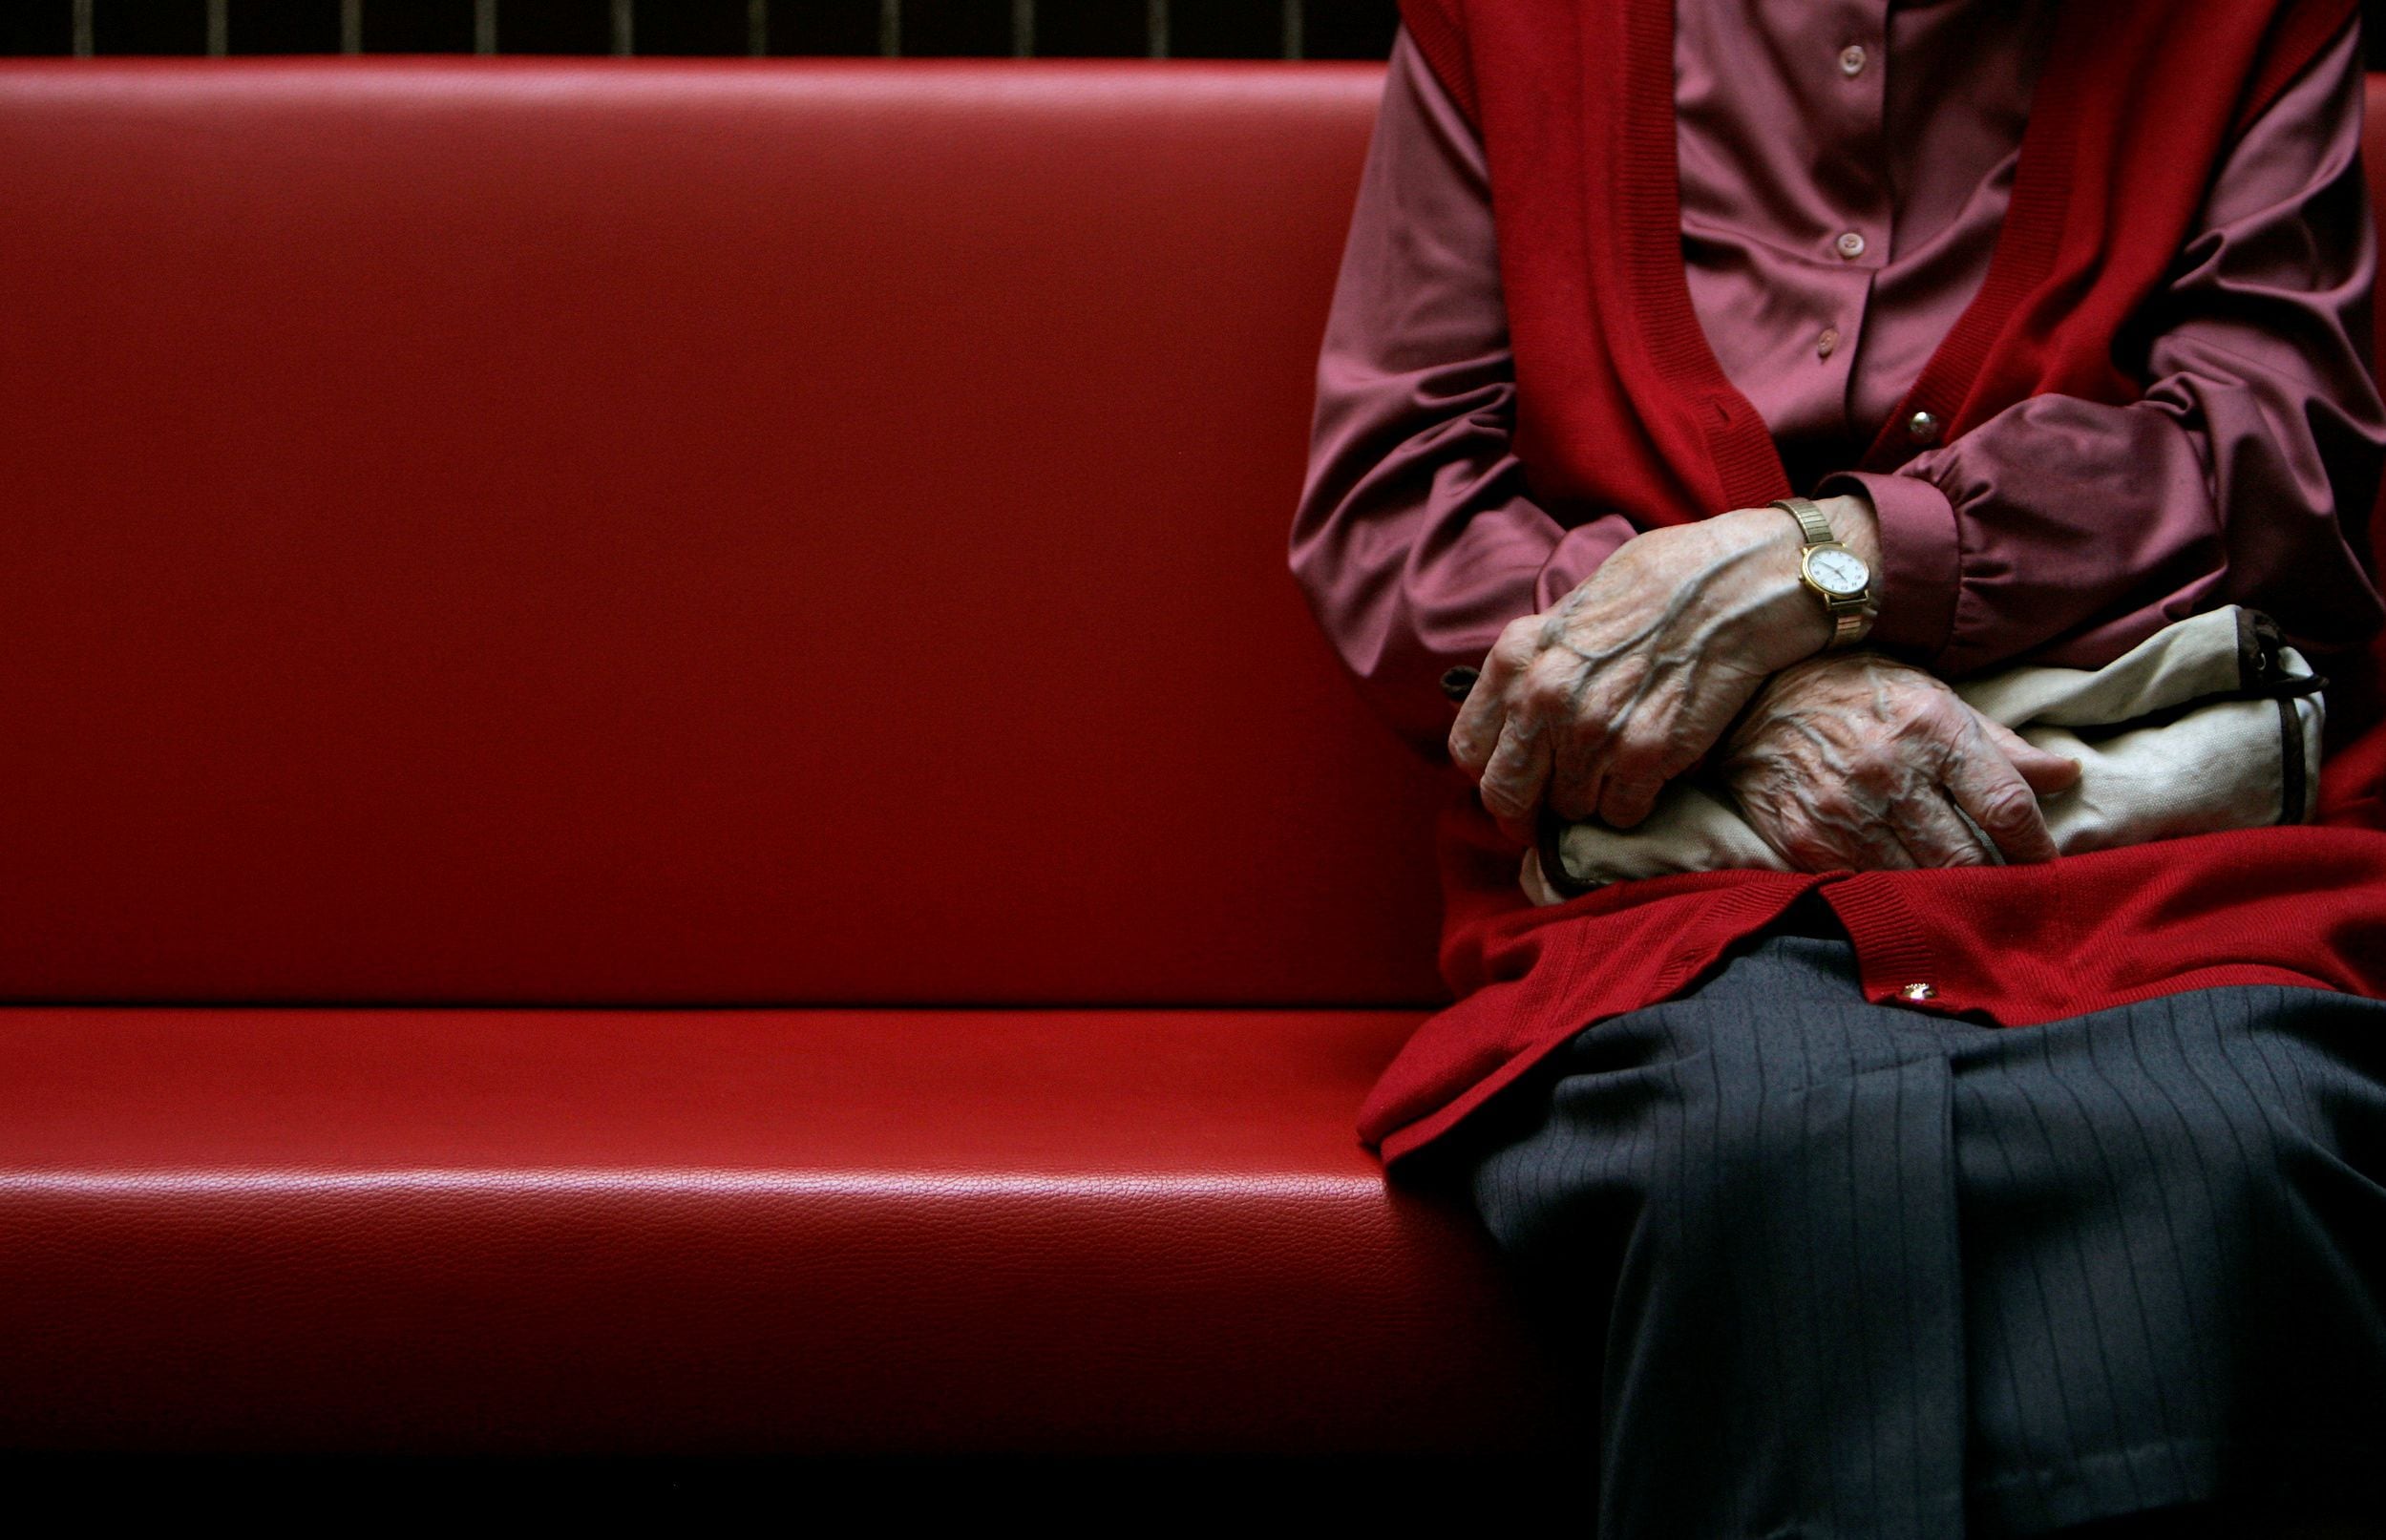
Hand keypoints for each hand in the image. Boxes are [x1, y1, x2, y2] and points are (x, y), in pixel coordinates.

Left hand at [1450, 496, 1877, 835]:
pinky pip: (1620, 813)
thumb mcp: (1573, 608)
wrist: (1735, 585)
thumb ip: (1538, 662)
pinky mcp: (1645, 754)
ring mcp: (1591, 731)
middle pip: (1505, 795)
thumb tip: (1516, 708)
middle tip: (1551, 807)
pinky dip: (1633, 804)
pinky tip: (1649, 775)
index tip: (1515, 778)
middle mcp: (1543, 698)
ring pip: (1568, 809)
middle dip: (1526, 809)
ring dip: (1588, 801)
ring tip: (1614, 772)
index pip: (1468, 750)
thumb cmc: (1660, 584)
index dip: (1491, 773)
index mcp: (1516, 657)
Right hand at [1722, 651, 2081, 869]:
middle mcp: (1890, 771)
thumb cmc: (1858, 692)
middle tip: (2011, 894)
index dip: (2037, 848)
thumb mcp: (1935, 697)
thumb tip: (2066, 775)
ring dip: (1946, 895)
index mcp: (1933, 727)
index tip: (2045, 866)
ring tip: (1961, 897)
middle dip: (1996, 883)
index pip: (2007, 807)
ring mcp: (1845, 811)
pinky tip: (1905, 887)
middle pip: (1968, 859)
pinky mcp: (1807, 841)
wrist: (1755, 695)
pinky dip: (1893, 893)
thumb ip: (2001, 745)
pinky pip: (1869, 886)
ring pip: (1920, 882)